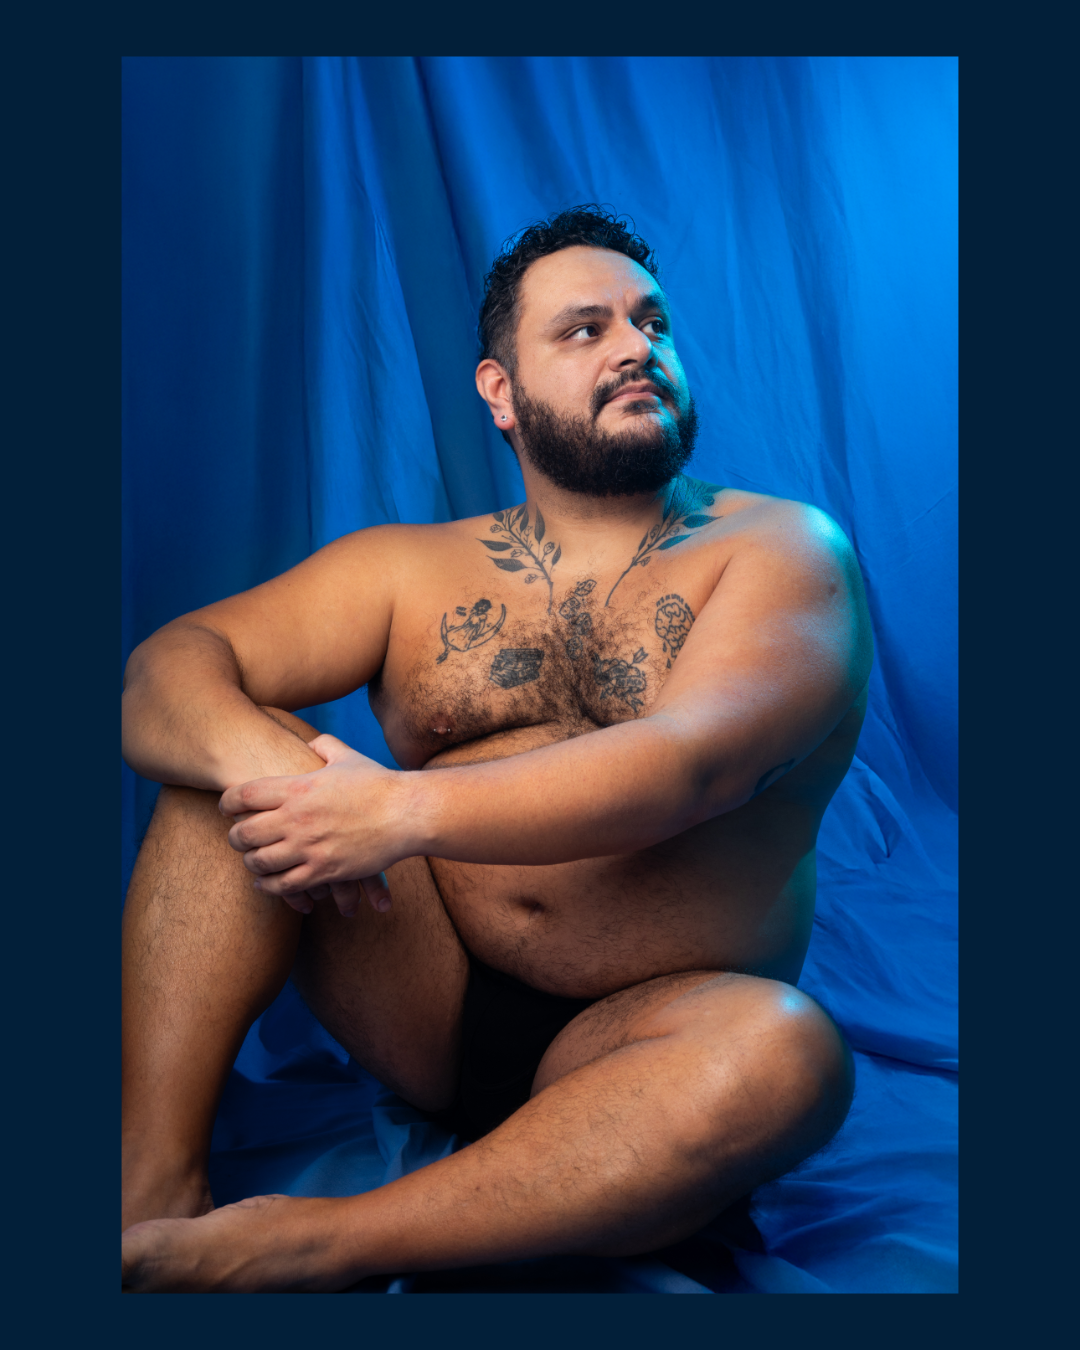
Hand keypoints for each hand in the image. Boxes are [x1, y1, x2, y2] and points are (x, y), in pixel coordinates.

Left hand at [219, 736, 413, 915]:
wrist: (407, 813)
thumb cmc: (379, 784)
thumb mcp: (348, 757)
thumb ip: (325, 746)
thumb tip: (313, 741)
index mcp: (298, 787)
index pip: (244, 795)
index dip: (227, 802)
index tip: (225, 807)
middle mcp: (297, 818)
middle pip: (245, 832)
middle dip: (235, 837)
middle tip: (236, 838)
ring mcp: (309, 847)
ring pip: (260, 862)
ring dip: (250, 863)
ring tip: (252, 861)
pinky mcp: (324, 871)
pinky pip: (284, 885)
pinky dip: (269, 886)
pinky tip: (267, 882)